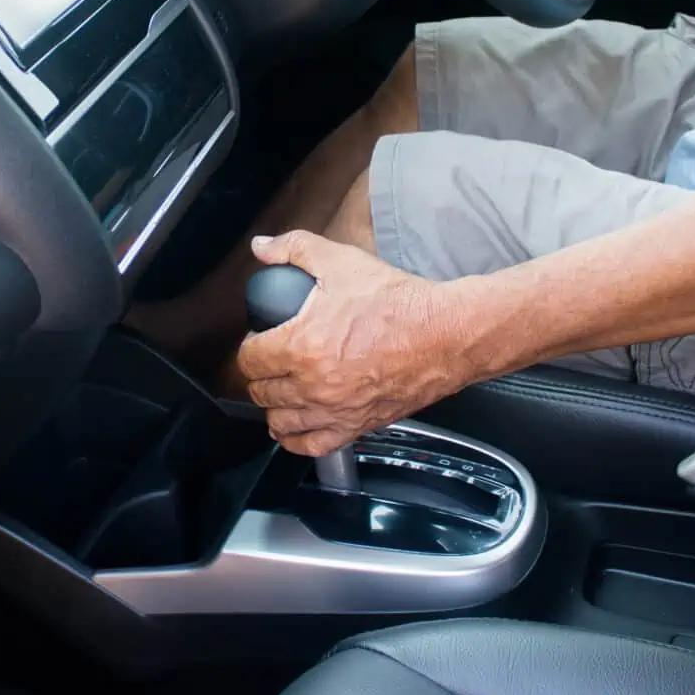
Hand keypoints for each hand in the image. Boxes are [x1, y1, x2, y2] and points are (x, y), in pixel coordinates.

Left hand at [237, 231, 471, 457]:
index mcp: (301, 345)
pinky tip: (296, 425)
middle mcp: (312, 385)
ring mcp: (334, 410)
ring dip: (275, 407)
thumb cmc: (398, 302)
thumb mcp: (342, 261)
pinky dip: (296, 439)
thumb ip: (295, 249)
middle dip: (260, 375)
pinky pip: (311, 445)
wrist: (445, 334)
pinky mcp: (356, 426)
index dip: (249, 347)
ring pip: (281, 422)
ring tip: (281, 391)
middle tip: (271, 361)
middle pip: (262, 392)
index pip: (250, 358)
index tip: (258, 340)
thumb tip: (261, 248)